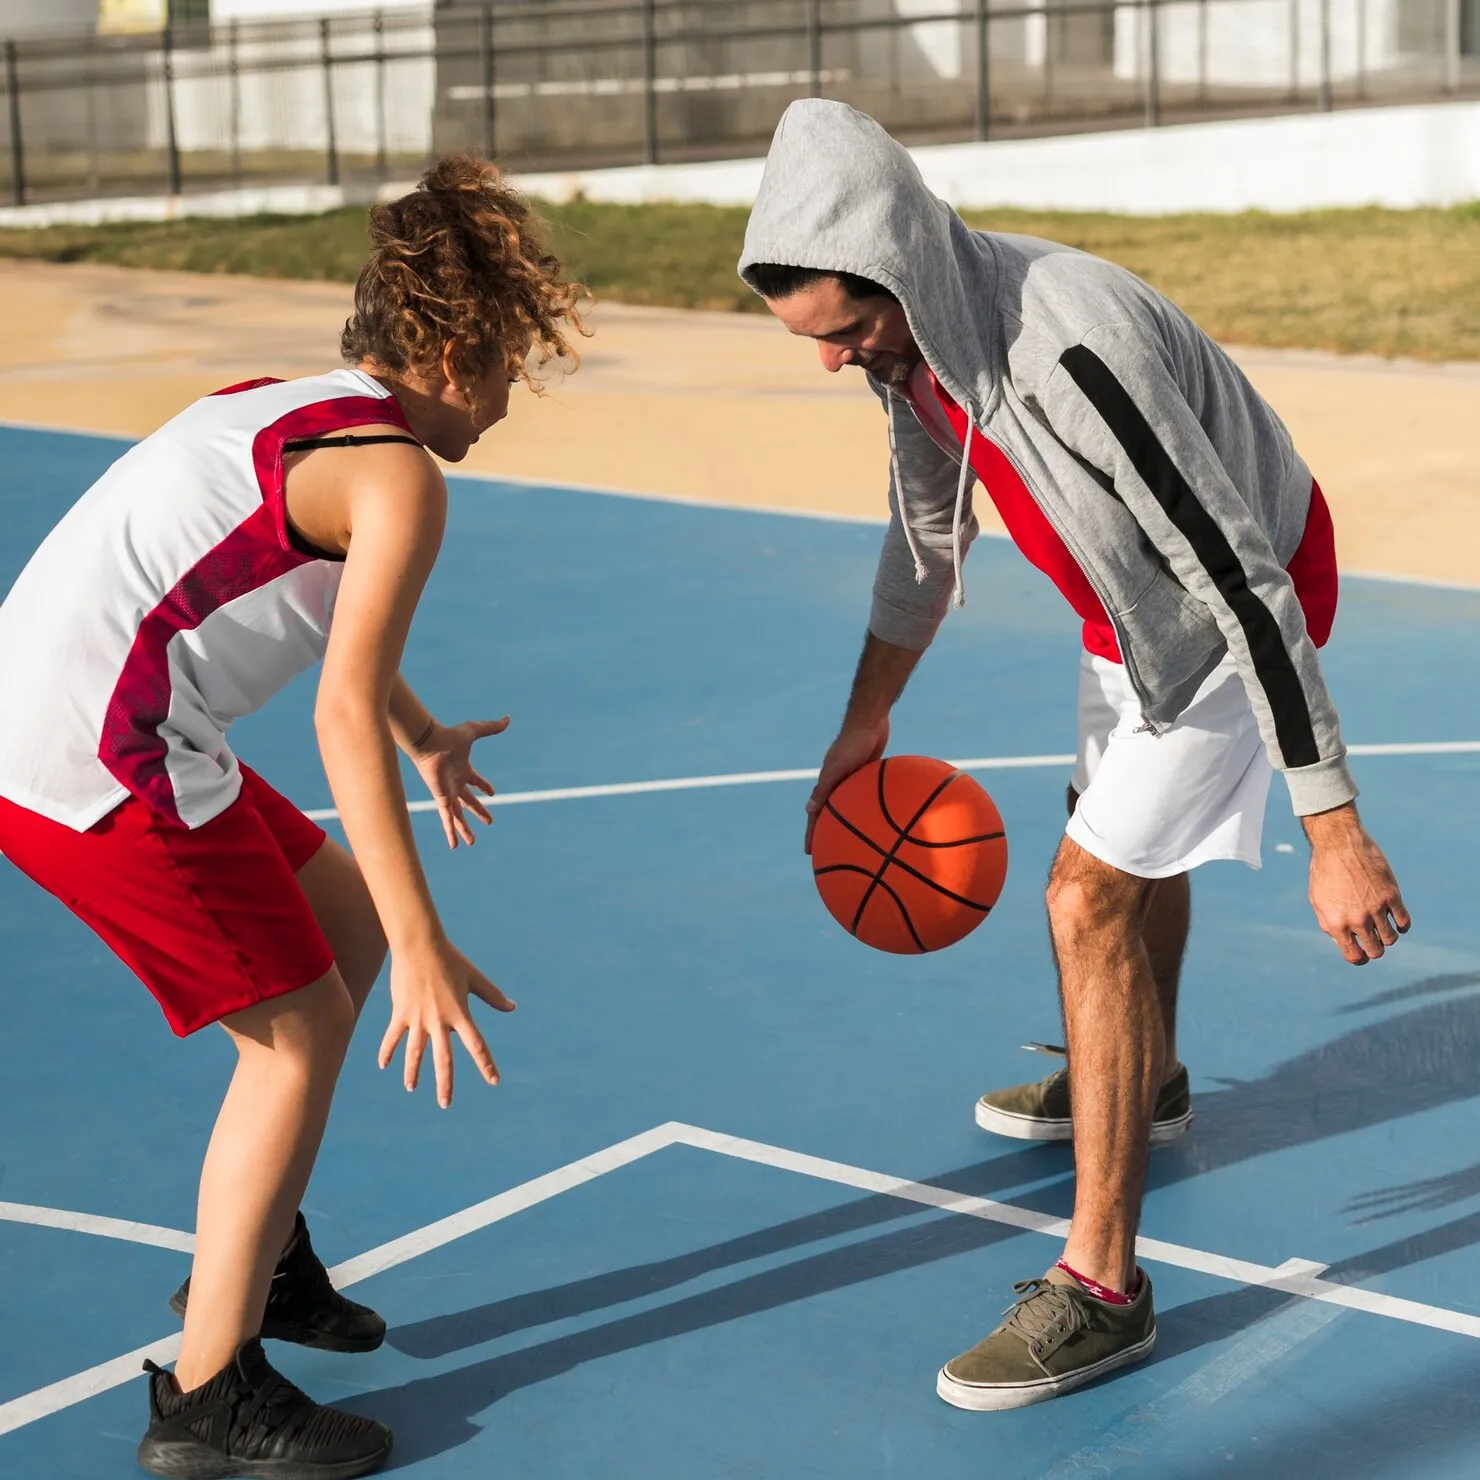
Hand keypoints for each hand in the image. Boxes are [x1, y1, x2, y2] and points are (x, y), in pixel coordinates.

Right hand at [378, 937, 515, 1107]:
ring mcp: (418, 1018)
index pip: (477, 1045)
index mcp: (460, 1013)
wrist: (419, 945)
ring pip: (416, 1053)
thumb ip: (493, 996)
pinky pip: (393, 1037)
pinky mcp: (401, 1013)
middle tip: (445, 1104)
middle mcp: (440, 1021)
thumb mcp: (474, 978)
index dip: (486, 1064)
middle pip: (444, 1059)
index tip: (494, 1081)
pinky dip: (388, 1051)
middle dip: (445, 1084)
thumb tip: (513, 1007)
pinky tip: (384, 1065)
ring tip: (412, 1088)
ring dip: (413, 1072)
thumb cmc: (450, 960)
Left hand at [410, 716, 508, 847]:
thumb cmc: (449, 736)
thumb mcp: (475, 731)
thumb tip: (508, 718)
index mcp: (463, 769)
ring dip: (465, 829)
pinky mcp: (442, 798)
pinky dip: (451, 831)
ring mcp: (448, 792)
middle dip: (478, 812)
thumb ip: (491, 727)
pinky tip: (454, 845)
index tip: (492, 794)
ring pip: (458, 815)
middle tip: (489, 822)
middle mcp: (455, 783)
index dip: (484, 787)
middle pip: (469, 802)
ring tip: (471, 843)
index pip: (476, 781)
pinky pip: (448, 818)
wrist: (429, 742)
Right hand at [805, 716, 888, 853]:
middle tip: (830, 852)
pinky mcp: (866, 774)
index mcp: (826, 784)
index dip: (812, 834)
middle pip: (830, 814)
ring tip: (853, 841)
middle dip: (828, 833)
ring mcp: (851, 779)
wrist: (870, 721)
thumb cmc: (853, 743)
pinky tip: (877, 820)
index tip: (810, 852)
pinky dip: (866, 810)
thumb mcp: (836, 767)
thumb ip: (824, 788)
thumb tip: (809, 810)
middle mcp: (837, 784)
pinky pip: (864, 797)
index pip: (815, 814)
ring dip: (847, 822)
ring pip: (847, 807)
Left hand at [1304, 803, 1410, 964]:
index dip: (1359, 957)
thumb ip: (1330, 924)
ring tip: (1382, 926)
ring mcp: (1376, 908)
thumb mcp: (1318, 900)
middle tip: (1373, 939)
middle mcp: (1357, 919)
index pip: (1354, 956)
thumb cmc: (1324, 871)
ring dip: (1388, 936)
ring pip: (1391, 938)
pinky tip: (1396, 919)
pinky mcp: (1392, 895)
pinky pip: (1404, 921)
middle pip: (1376, 950)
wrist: (1339, 843)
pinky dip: (1402, 925)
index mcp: (1336, 923)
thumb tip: (1345, 942)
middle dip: (1375, 948)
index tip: (1362, 952)